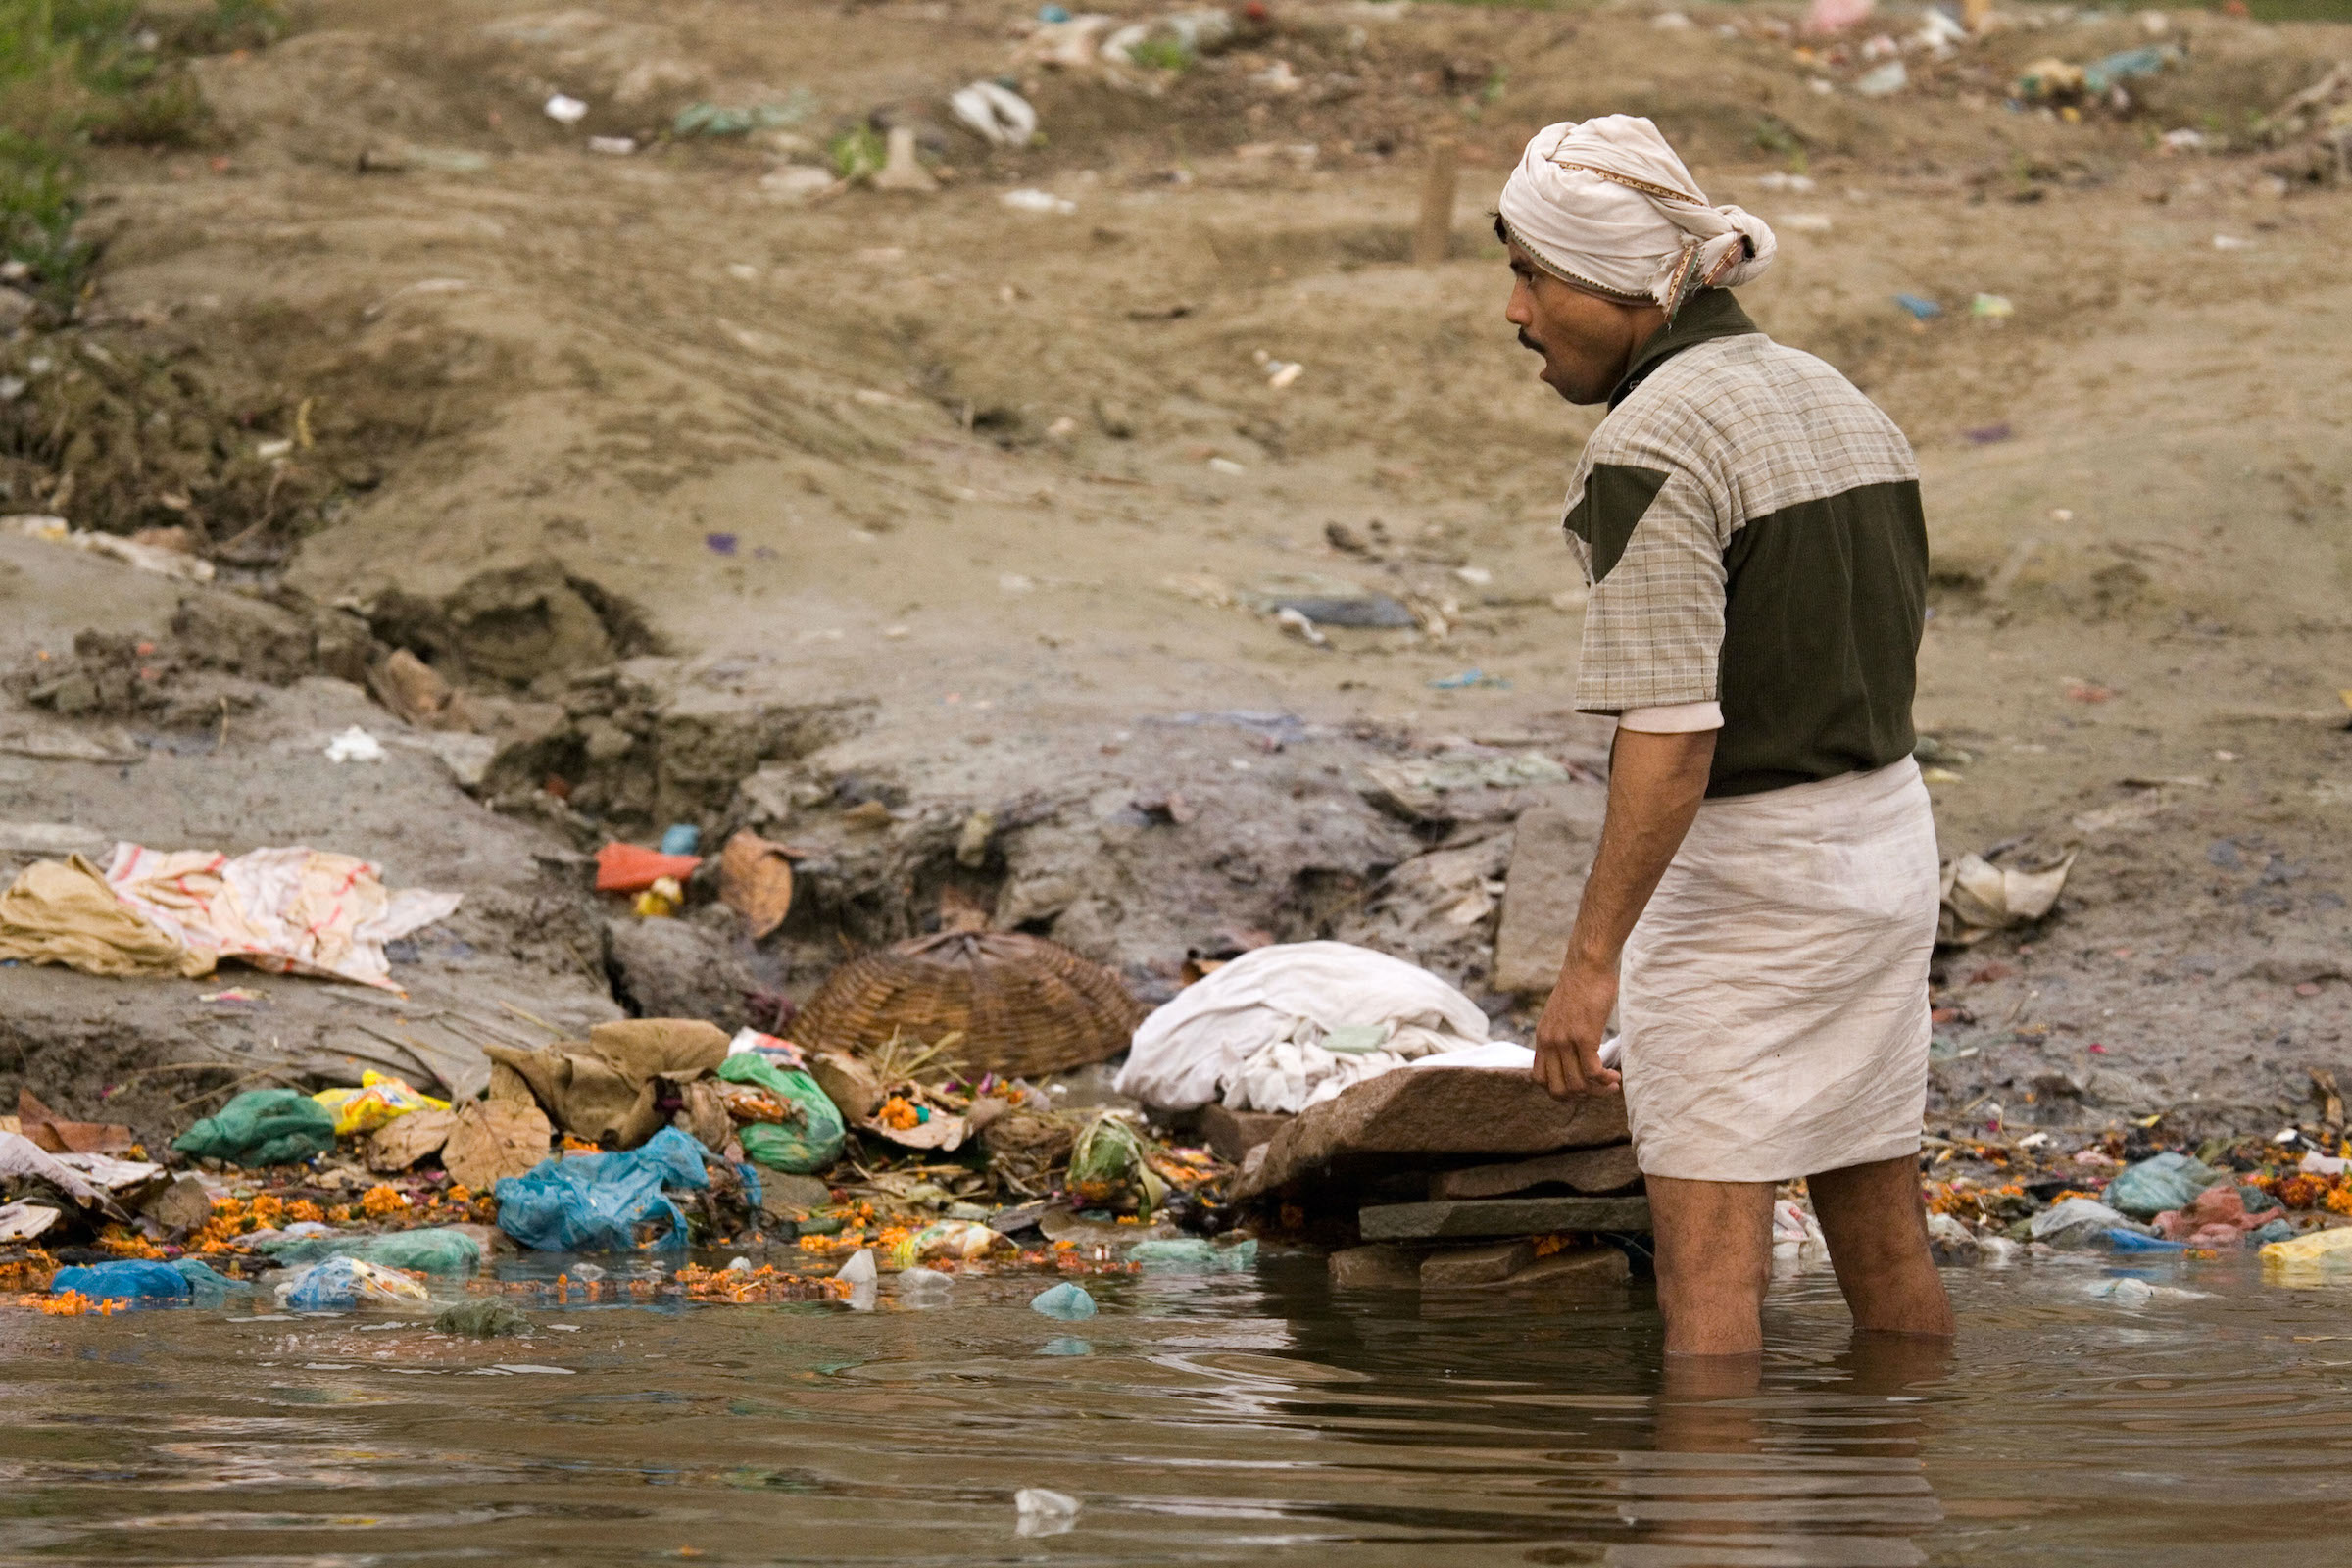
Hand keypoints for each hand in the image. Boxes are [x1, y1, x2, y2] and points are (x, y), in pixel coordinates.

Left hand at [1533, 953, 1620, 1098]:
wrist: (1588, 964)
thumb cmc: (1582, 986)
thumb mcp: (1562, 1013)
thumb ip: (1561, 1033)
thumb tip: (1572, 1049)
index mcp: (1542, 1038)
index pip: (1539, 1080)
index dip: (1559, 1091)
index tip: (1580, 1086)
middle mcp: (1549, 1042)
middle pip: (1558, 1089)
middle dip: (1580, 1097)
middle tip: (1598, 1089)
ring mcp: (1565, 1040)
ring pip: (1577, 1084)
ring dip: (1597, 1091)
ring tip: (1612, 1084)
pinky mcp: (1584, 1036)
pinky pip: (1592, 1072)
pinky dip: (1605, 1080)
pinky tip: (1615, 1076)